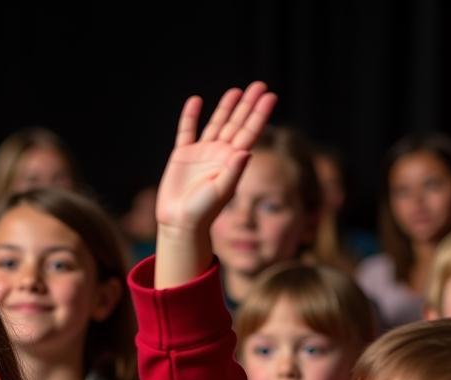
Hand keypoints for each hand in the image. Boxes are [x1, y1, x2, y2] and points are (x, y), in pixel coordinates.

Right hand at [156, 82, 277, 235]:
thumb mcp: (221, 191)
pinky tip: (195, 101)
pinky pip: (187, 131)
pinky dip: (190, 117)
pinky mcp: (182, 155)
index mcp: (232, 161)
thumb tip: (246, 151)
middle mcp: (220, 154)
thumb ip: (233, 171)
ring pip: (216, 124)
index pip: (250, 133)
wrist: (180, 223)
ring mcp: (201, 154)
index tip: (270, 96)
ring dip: (225, 108)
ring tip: (236, 91)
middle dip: (247, 105)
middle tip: (260, 85)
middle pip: (236, 124)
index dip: (259, 114)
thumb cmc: (203, 212)